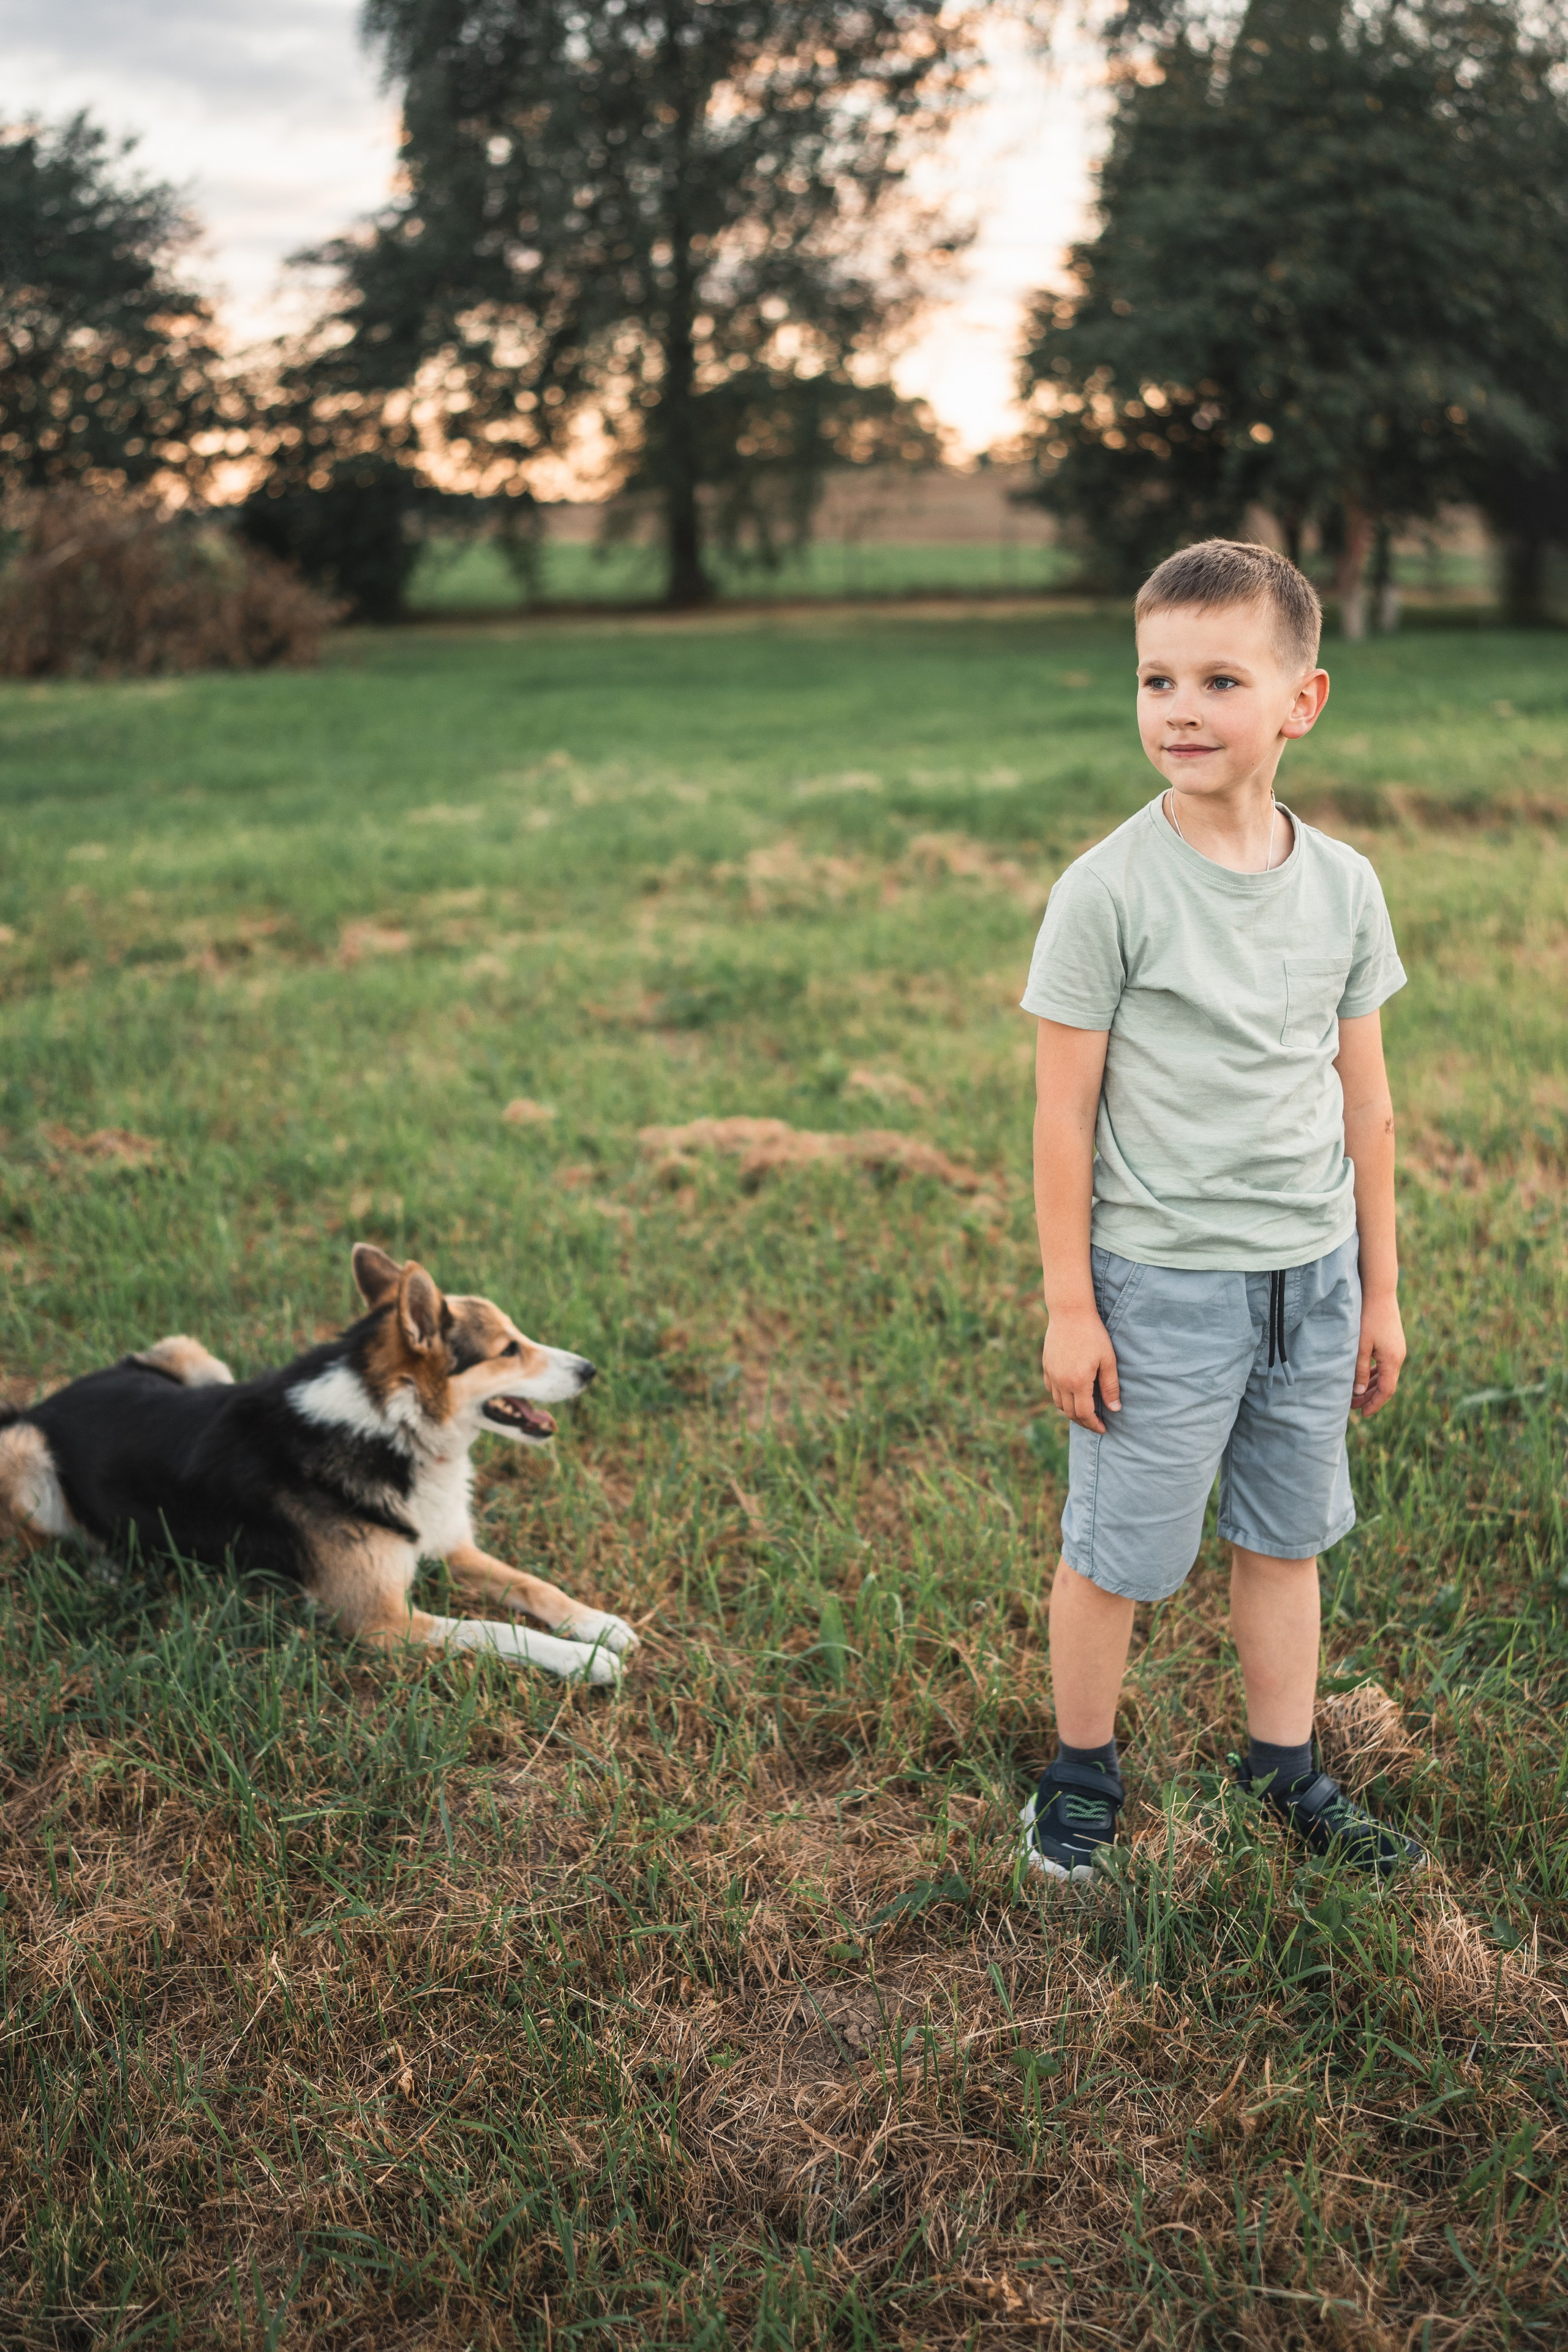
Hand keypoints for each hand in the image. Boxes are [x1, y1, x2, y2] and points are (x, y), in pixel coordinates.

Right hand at [1042, 1305, 1120, 1434]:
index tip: (1103, 1428)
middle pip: (1070, 1412)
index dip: (1094, 1424)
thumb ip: (1110, 1386)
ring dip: (1070, 1411)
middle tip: (1095, 1423)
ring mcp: (1051, 1374)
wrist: (1070, 1312)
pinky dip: (1060, 1398)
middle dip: (1083, 1422)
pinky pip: (1051, 1390)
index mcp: (1078, 1382)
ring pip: (1058, 1403)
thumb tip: (1115, 1409)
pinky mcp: (1046, 1366)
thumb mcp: (1108, 1360)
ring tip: (1084, 1411)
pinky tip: (1070, 1395)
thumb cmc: (1093, 1334)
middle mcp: (1061, 1382)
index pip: (1084, 1414)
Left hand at [1353, 1292, 1404, 1416]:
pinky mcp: (1393, 1343)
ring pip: (1385, 1375)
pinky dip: (1374, 1374)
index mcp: (1392, 1360)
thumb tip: (1358, 1392)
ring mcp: (1397, 1350)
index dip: (1374, 1404)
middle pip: (1386, 1385)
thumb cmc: (1368, 1318)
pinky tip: (1363, 1377)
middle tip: (1352, 1406)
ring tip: (1355, 1394)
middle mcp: (1398, 1357)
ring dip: (1371, 1386)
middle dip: (1370, 1397)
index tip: (1363, 1414)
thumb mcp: (1360, 1346)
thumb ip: (1359, 1370)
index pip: (1386, 1391)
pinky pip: (1385, 1365)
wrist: (1380, 1293)